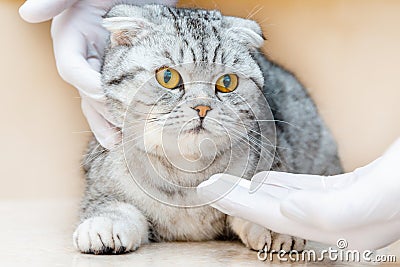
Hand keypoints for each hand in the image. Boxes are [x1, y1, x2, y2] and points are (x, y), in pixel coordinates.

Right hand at [19, 0, 176, 148]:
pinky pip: (119, 92)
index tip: (105, 96)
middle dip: (99, 113)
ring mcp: (105, 62)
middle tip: (115, 135)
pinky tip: (131, 125)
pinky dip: (123, 110)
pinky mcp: (125, 67)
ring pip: (100, 98)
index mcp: (71, 36)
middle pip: (85, 91)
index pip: (71, 68)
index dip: (86, 84)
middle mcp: (85, 53)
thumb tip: (28, 13)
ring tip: (120, 141)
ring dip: (108, 121)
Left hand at [197, 138, 399, 249]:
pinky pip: (305, 189)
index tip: (208, 192)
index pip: (273, 217)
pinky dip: (281, 185)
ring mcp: (339, 207)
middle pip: (273, 210)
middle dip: (237, 199)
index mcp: (338, 231)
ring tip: (226, 184)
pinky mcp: (345, 190)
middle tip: (204, 187)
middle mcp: (335, 224)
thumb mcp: (381, 194)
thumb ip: (335, 209)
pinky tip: (264, 182)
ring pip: (286, 199)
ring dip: (254, 192)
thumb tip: (288, 213)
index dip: (238, 204)